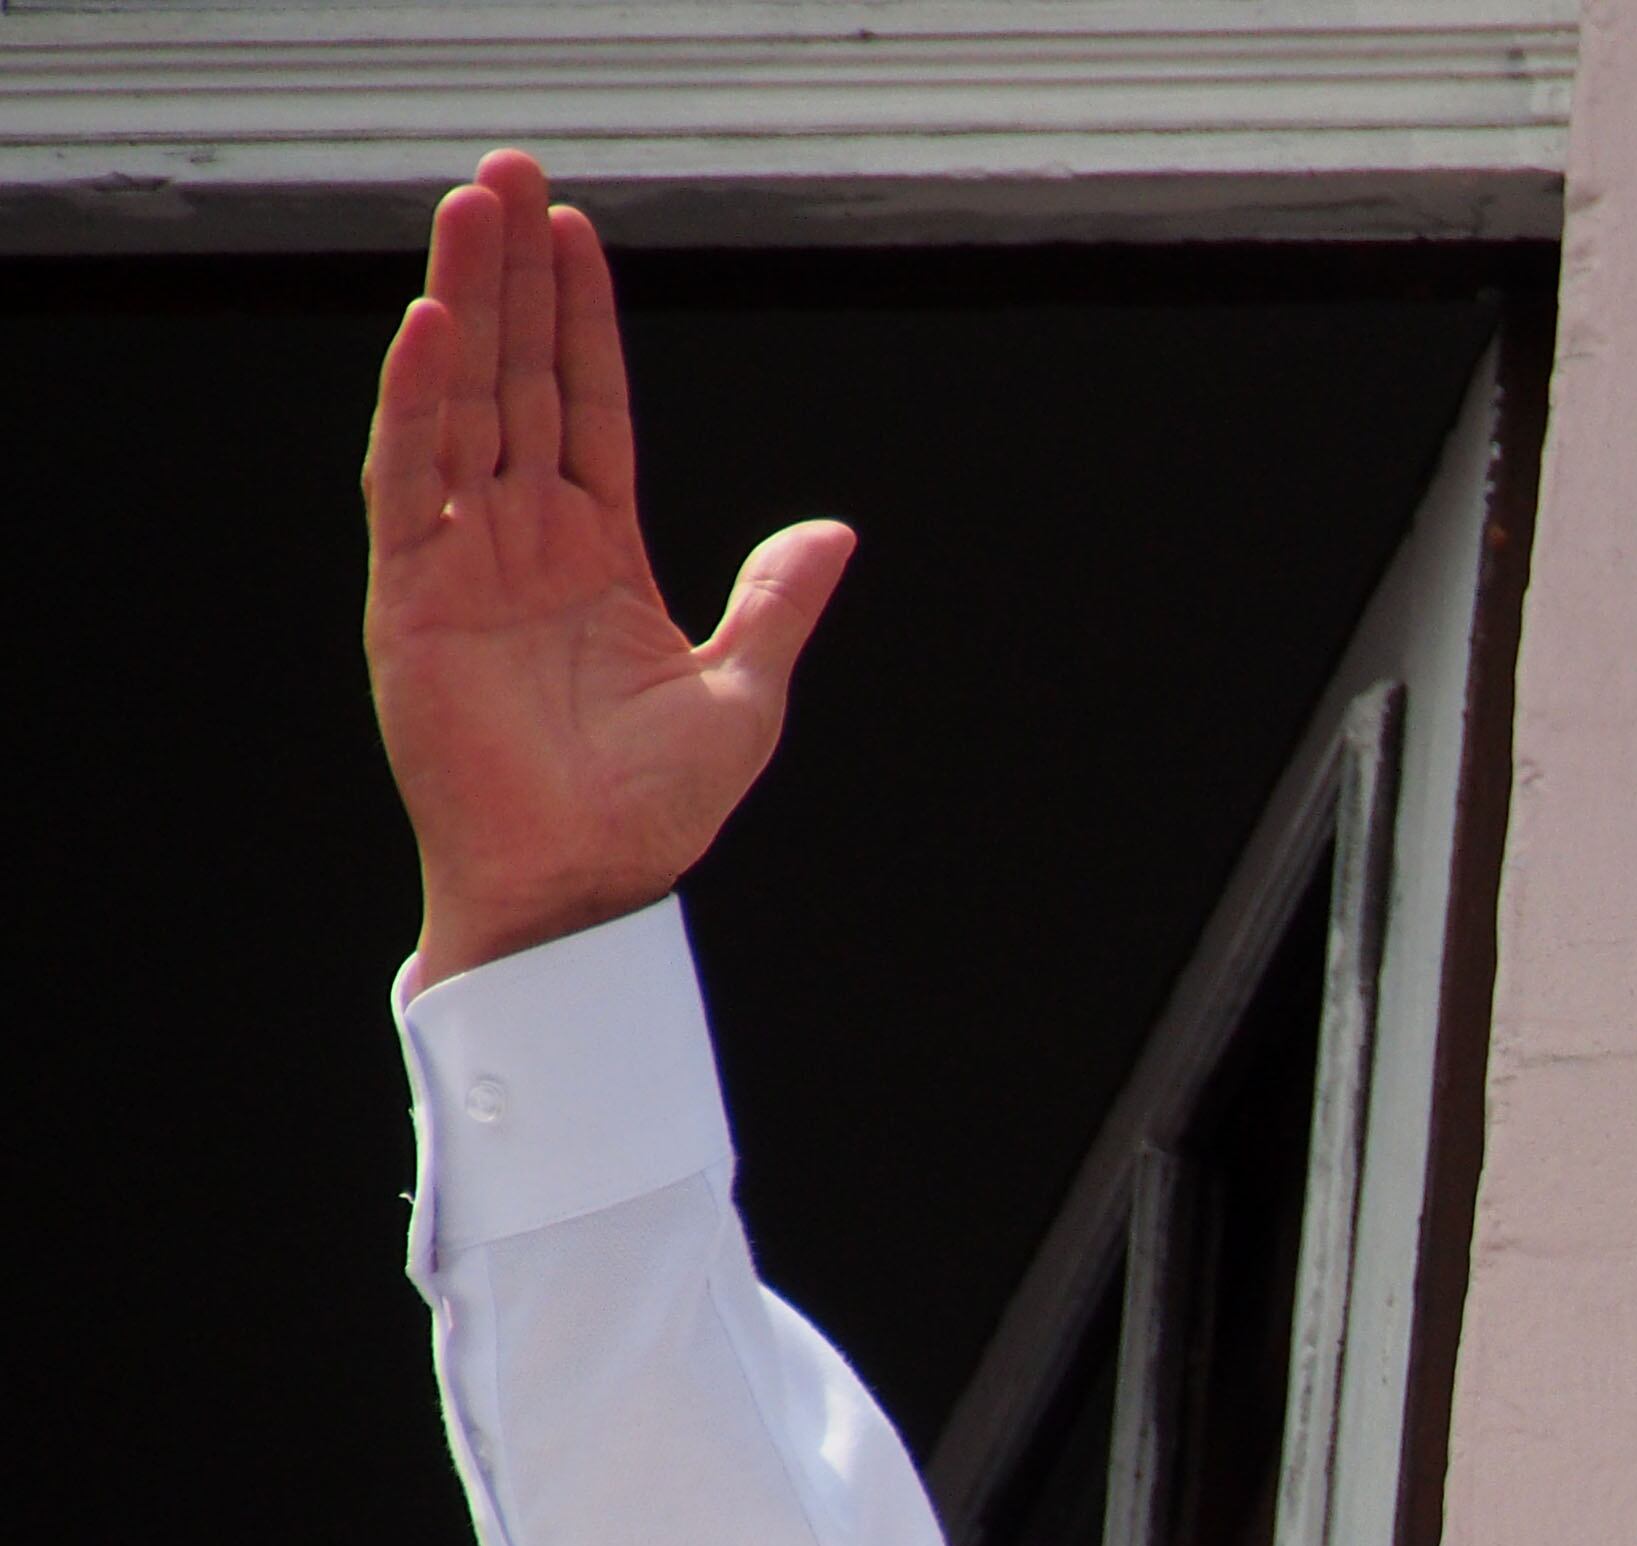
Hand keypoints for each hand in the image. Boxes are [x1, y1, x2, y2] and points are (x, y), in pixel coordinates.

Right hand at [363, 150, 853, 985]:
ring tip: (468, 208)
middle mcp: (522, 540)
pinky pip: (409, 481)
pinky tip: (432, 329)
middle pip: (514, 378)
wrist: (587, 889)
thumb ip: (779, 603)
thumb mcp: (744, 692)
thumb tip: (835, 530)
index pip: (587, 406)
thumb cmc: (654, 813)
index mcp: (598, 554)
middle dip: (511, 275)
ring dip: (463, 304)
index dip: (581, 320)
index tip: (577, 233)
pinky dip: (417, 404)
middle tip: (508, 172)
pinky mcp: (414, 597)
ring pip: (458, 403)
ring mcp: (463, 561)